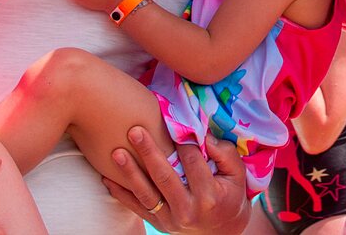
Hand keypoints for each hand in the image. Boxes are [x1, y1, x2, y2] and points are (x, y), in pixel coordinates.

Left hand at [103, 128, 249, 234]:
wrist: (222, 232)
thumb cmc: (231, 195)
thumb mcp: (238, 175)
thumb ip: (225, 154)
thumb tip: (204, 135)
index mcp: (208, 195)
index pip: (192, 162)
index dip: (183, 141)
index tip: (172, 122)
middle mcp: (187, 209)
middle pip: (164, 177)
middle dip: (148, 152)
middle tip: (135, 131)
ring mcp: (169, 219)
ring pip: (145, 193)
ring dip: (129, 172)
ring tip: (116, 152)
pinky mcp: (157, 223)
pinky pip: (136, 207)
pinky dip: (120, 193)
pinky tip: (107, 177)